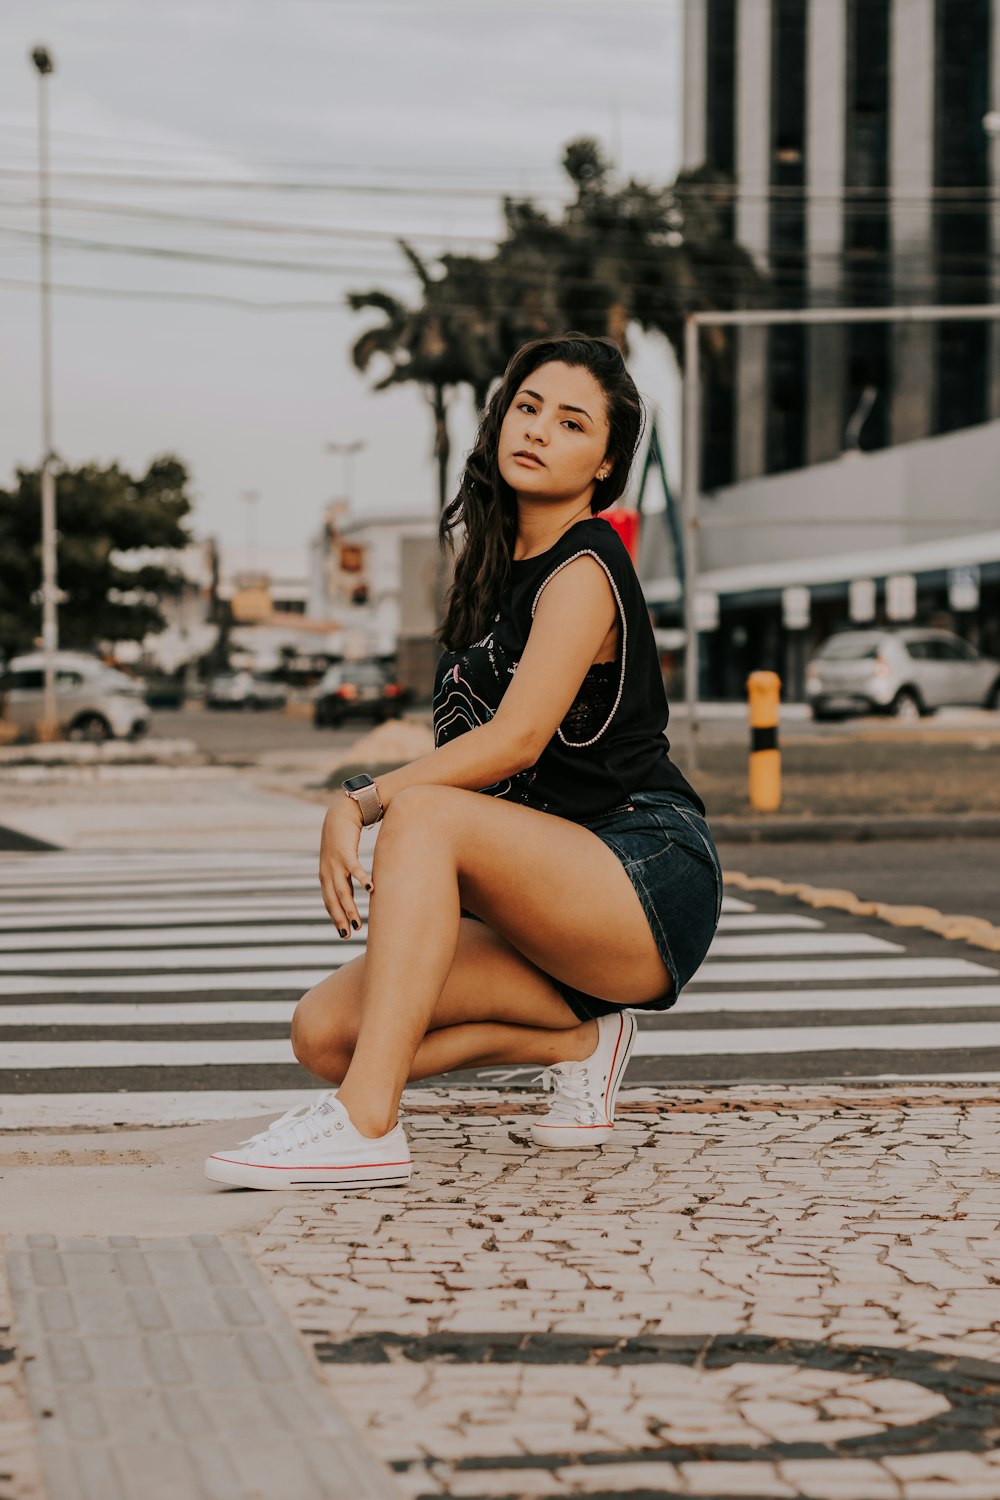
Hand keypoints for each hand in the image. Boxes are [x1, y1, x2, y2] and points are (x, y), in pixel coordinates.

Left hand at [319, 795, 373, 937]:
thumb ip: (349, 875)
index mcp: (327, 875)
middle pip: (333, 900)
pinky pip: (354, 869)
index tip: (344, 933)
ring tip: (357, 922)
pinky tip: (369, 889)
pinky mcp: (345, 851)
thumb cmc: (344, 837)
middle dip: (340, 919)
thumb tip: (360, 890)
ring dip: (349, 908)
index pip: (330, 901)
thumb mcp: (343, 859)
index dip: (336, 917)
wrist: (341, 812)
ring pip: (341, 890)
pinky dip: (361, 879)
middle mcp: (327, 872)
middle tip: (347, 935)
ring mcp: (335, 862)